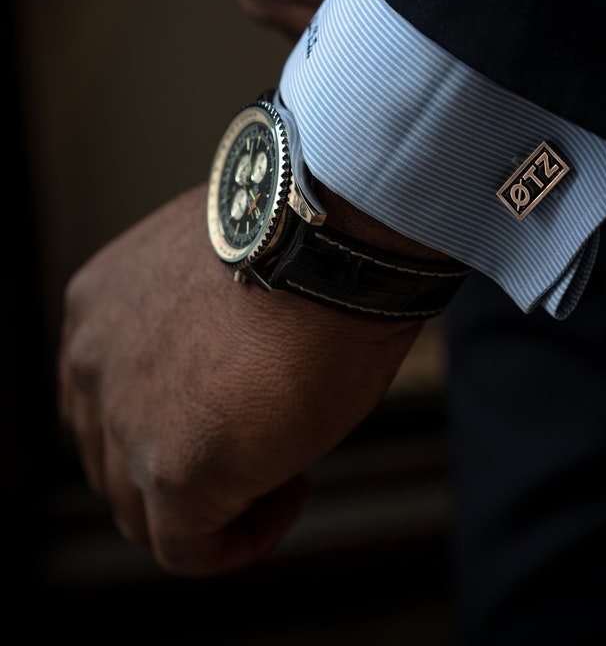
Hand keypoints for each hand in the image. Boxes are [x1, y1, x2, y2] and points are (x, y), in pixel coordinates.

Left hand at [58, 185, 422, 575]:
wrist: (330, 238)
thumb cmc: (298, 242)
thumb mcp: (218, 271)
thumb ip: (193, 326)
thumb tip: (225, 371)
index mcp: (100, 310)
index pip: (105, 403)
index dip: (164, 424)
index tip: (227, 412)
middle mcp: (93, 367)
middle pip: (115, 464)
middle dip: (182, 470)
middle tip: (253, 446)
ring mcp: (126, 422)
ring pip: (144, 515)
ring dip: (211, 507)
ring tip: (280, 468)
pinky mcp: (175, 471)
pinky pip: (192, 550)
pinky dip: (241, 539)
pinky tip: (289, 495)